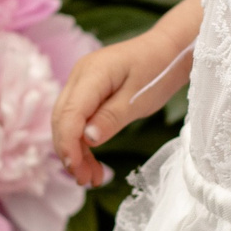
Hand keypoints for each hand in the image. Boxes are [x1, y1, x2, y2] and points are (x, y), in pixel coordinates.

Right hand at [53, 30, 194, 188]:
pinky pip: (78, 119)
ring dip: (75, 150)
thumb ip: (112, 118)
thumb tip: (88, 140)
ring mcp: (81, 83)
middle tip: (85, 180)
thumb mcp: (139, 99)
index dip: (68, 144)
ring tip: (91, 178)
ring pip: (67, 122)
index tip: (77, 169)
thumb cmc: (158, 71)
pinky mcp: (88, 92)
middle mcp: (80, 76)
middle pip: (62, 119)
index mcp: (92, 74)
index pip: (69, 113)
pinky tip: (92, 161)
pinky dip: (83, 142)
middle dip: (69, 152)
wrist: (168, 51)